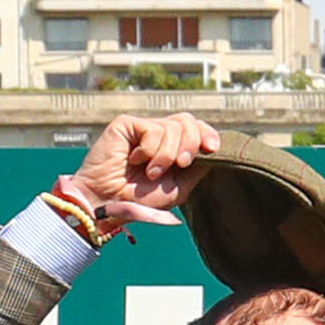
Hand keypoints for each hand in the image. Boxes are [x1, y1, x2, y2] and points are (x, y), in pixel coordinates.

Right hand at [62, 110, 218, 231]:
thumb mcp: (180, 186)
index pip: (197, 128)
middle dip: (191, 144)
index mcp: (173, 146)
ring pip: (174, 126)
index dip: (208, 134)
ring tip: (151, 171)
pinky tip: (135, 160)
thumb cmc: (141, 198)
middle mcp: (159, 134)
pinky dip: (150, 151)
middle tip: (179, 165)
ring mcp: (142, 127)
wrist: (110, 203)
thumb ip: (198, 167)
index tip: (212, 149)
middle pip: (189, 121)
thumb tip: (215, 150)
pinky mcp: (126, 124)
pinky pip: (154, 130)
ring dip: (167, 155)